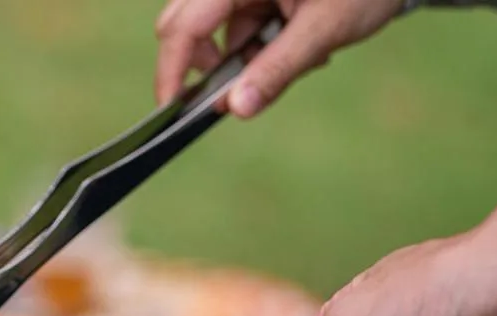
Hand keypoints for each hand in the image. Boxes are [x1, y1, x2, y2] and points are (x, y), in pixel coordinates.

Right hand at [154, 0, 404, 116]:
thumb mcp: (325, 28)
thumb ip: (277, 69)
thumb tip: (236, 109)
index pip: (183, 26)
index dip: (171, 70)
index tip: (172, 109)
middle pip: (184, 25)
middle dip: (210, 63)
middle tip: (244, 85)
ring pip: (214, 29)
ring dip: (244, 55)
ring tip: (298, 56)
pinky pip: (237, 24)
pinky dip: (260, 43)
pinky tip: (298, 39)